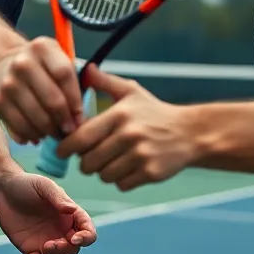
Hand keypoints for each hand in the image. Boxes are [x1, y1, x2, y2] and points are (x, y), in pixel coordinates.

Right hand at [0, 37, 82, 144]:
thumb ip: (77, 78)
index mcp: (42, 48)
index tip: (79, 116)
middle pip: (52, 99)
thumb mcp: (56, 60)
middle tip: (70, 131)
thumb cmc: (38, 67)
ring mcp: (8, 83)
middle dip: (65, 121)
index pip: (64, 75)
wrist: (0, 64)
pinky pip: (20, 127)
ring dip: (50, 131)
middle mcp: (23, 63)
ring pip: (38, 118)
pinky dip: (32, 135)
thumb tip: (86, 106)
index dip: (75, 100)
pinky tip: (39, 134)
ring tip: (56, 133)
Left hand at [0, 173, 95, 253]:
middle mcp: (61, 229)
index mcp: (69, 214)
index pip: (87, 229)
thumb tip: (71, 210)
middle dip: (70, 248)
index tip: (77, 238)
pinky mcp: (30, 248)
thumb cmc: (27, 184)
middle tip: (55, 243)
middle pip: (75, 247)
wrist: (2, 191)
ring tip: (45, 247)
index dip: (86, 236)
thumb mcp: (43, 186)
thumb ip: (57, 197)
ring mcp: (46, 240)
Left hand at [56, 63, 198, 190]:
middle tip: (92, 156)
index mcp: (119, 115)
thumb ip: (105, 82)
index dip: (66, 147)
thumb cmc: (154, 112)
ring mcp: (141, 156)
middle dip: (86, 162)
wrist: (190, 132)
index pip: (80, 137)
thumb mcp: (131, 92)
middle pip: (88, 162)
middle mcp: (129, 135)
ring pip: (104, 176)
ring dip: (105, 171)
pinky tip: (130, 167)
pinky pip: (121, 185)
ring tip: (114, 160)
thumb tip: (85, 68)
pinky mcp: (151, 173)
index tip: (63, 149)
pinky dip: (121, 180)